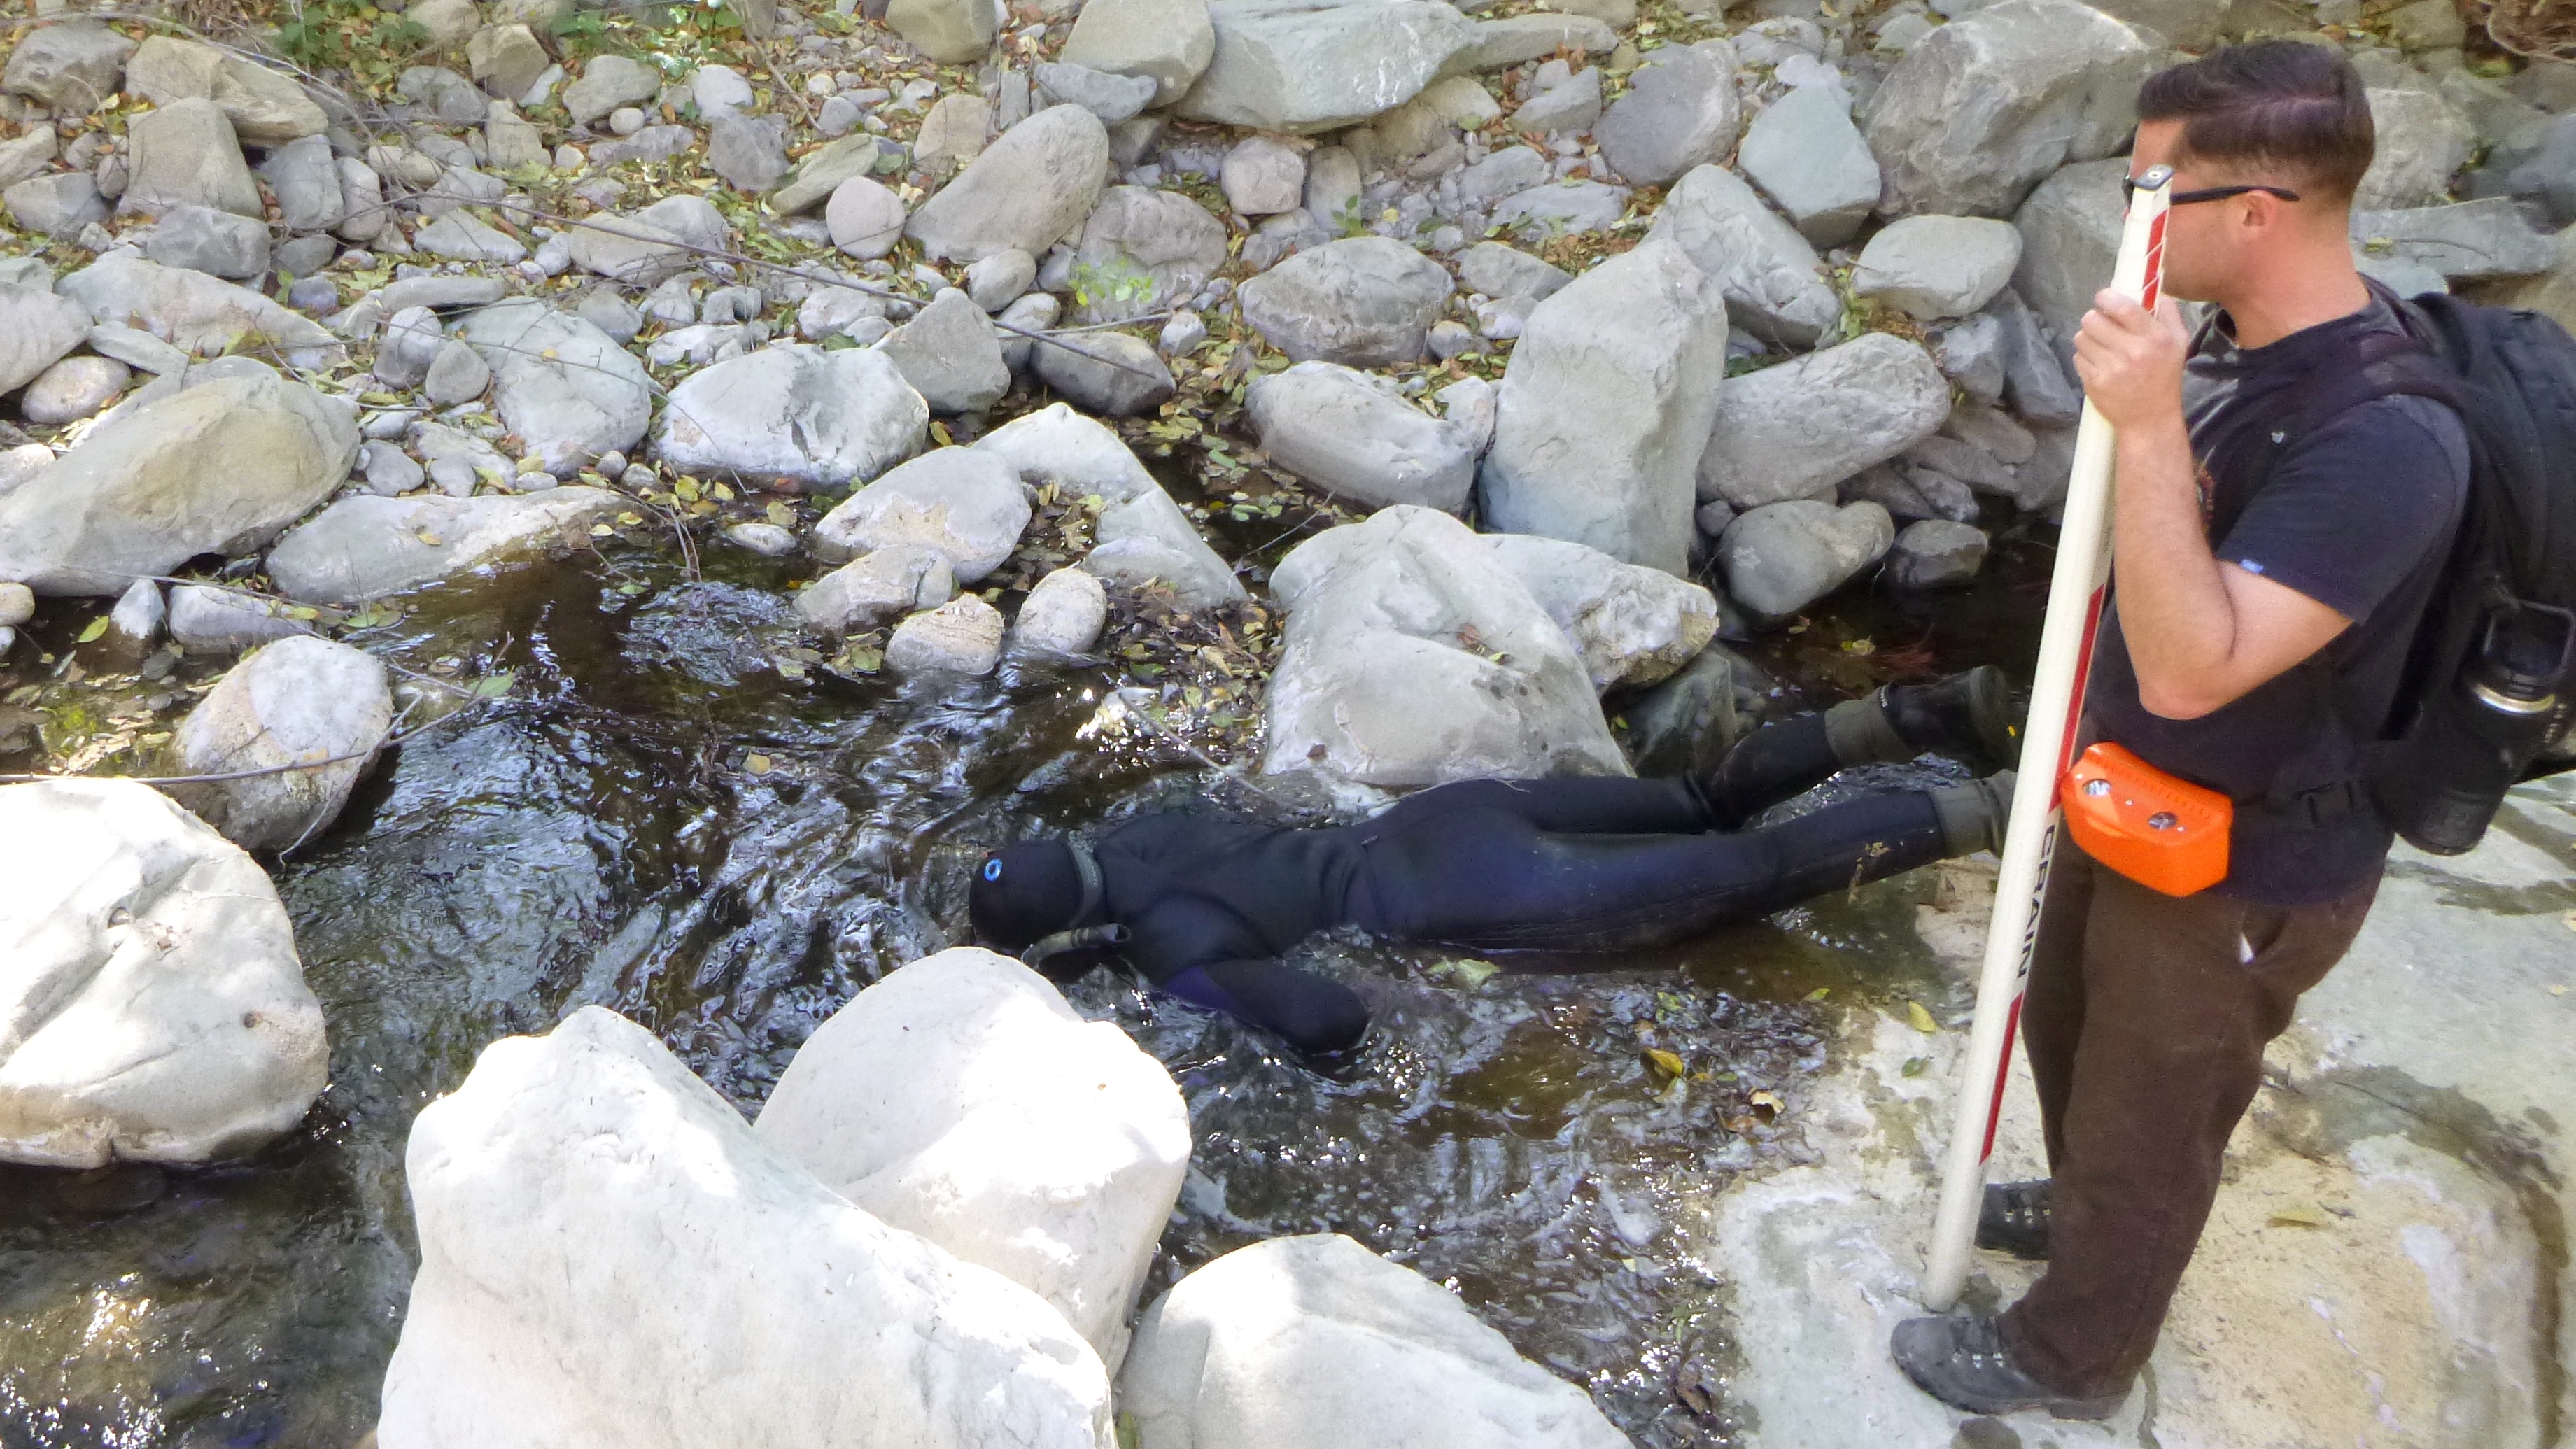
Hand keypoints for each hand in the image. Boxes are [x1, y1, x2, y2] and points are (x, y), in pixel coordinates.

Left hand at [2072, 289, 2188, 433]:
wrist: (2149, 418)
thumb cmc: (2164, 376)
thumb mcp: (2178, 342)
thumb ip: (2168, 312)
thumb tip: (2154, 288)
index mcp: (2154, 338)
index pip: (2122, 307)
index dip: (2105, 297)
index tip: (2103, 298)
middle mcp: (2132, 352)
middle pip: (2092, 319)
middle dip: (2094, 319)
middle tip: (2102, 325)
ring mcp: (2111, 369)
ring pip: (2081, 337)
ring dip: (2088, 338)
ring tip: (2101, 346)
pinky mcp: (2094, 383)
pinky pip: (2078, 358)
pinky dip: (2085, 358)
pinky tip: (2099, 364)